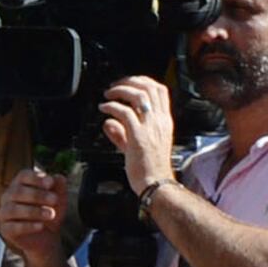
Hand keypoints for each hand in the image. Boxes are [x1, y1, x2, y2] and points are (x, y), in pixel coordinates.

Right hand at [0, 166, 69, 263]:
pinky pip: (13, 227)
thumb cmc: (50, 211)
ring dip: (34, 211)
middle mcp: (8, 196)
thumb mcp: (59, 199)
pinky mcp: (5, 229)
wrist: (47, 236)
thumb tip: (58, 178)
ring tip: (51, 214)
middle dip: (37, 195)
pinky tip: (41, 226)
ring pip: (13, 209)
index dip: (36, 179)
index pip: (23, 176)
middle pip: (18, 191)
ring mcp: (4, 213)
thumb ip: (59, 187)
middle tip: (54, 200)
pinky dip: (28, 226)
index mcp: (20, 184)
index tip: (51, 183)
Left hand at [98, 75, 177, 198]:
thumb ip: (122, 133)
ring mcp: (150, 128)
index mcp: (164, 121)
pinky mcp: (138, 136)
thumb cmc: (149, 169)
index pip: (160, 90)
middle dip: (130, 81)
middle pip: (149, 87)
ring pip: (138, 95)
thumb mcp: (135, 146)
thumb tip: (108, 122)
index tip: (129, 83)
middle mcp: (159, 121)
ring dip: (120, 90)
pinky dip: (111, 107)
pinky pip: (124, 112)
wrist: (155, 185)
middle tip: (115, 85)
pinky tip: (104, 108)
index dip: (143, 81)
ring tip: (108, 94)